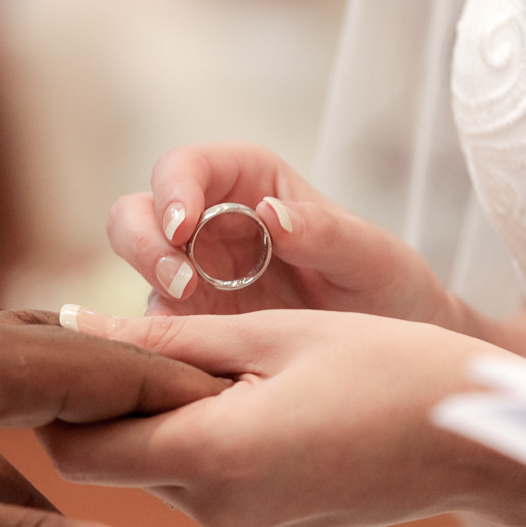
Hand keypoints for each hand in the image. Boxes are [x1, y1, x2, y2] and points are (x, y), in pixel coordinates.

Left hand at [0, 309, 225, 526]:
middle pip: (77, 357)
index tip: (228, 407)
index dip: (171, 387)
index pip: (102, 366)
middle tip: (204, 418)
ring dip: (89, 411)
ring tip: (141, 444)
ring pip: (35, 375)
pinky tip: (40, 495)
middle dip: (141, 390)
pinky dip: (32, 439)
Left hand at [44, 307, 516, 526]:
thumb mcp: (271, 334)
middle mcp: (216, 510)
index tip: (90, 343)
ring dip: (163, 418)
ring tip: (221, 363)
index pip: (76, 447)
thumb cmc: (385, 366)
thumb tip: (75, 326)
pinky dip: (201, 442)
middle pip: (111, 461)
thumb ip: (165, 338)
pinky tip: (249, 398)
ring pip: (154, 470)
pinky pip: (200, 486)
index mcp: (210, 456)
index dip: (67, 396)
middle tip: (162, 340)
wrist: (473, 434)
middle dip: (115, 403)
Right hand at [107, 143, 451, 321]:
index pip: (188, 167)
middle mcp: (210, 225)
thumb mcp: (371, 256)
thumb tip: (271, 214)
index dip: (174, 187)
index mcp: (249, 184)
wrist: (390, 347)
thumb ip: (326, 232)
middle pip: (139, 213)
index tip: (184, 224)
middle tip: (178, 281)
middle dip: (144, 240)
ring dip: (144, 290)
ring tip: (183, 321)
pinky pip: (150, 328)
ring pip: (135, 268)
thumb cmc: (385, 286)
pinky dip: (149, 338)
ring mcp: (193, 276)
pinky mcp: (190, 325)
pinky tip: (176, 359)